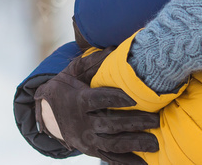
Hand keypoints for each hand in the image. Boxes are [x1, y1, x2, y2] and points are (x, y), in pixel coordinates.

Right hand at [34, 47, 158, 164]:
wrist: (45, 112)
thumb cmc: (64, 87)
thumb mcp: (73, 71)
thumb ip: (92, 61)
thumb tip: (113, 47)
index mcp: (78, 100)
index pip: (99, 99)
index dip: (115, 98)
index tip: (134, 97)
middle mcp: (82, 122)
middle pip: (110, 124)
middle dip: (134, 123)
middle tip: (155, 120)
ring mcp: (86, 139)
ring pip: (112, 144)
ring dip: (134, 144)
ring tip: (155, 143)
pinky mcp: (90, 150)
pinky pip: (109, 158)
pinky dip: (126, 162)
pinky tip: (143, 164)